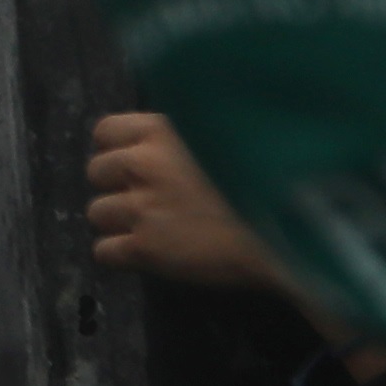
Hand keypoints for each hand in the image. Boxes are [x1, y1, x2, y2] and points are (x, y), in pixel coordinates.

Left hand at [85, 112, 293, 296]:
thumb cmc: (273, 175)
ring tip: (151, 228)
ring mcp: (141, 208)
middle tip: (147, 198)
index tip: (136, 162)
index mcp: (163, 129)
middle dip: (117, 186)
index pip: (105, 130)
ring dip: (118, 222)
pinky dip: (121, 255)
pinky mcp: (145, 249)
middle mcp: (143, 164)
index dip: (117, 149)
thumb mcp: (231, 131)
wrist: (290, 227)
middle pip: (96, 172)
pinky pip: (104, 252)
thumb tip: (181, 137)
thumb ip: (195, 130)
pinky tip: (148, 254)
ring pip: (96, 213)